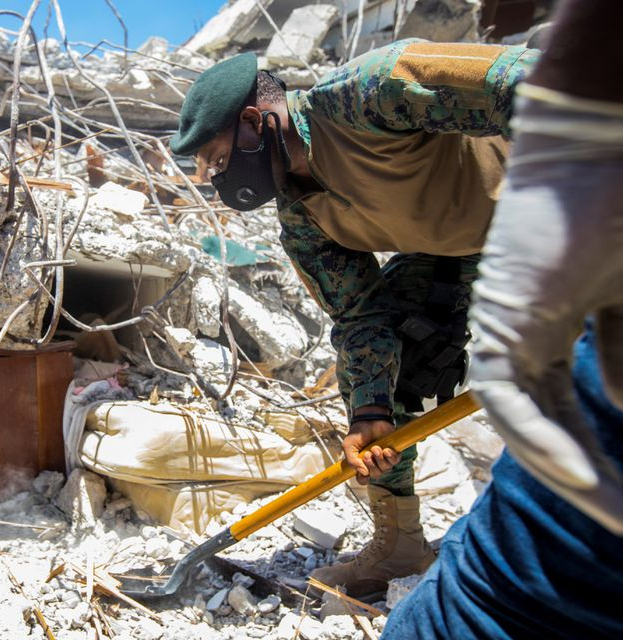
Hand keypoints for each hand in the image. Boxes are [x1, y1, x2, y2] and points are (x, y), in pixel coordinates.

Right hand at [343, 418, 399, 484]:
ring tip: (376, 448)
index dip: (363, 479)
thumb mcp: (348, 446)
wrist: (369, 419)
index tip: (363, 472)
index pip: (363, 479)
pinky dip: (391, 456)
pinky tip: (386, 449)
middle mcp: (373, 463)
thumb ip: (352, 461)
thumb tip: (363, 472)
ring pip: (386, 469)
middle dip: (372, 466)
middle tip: (367, 454)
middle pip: (376, 475)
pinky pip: (395, 461)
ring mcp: (383, 459)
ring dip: (380, 459)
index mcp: (361, 464)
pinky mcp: (393, 452)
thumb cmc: (358, 433)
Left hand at [469, 91, 622, 533]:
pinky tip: (579, 476)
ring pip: (530, 423)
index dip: (609, 458)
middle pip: (556, 428)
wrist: (606, 143)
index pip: (579, 412)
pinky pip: (508, 394)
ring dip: (573, 475)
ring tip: (616, 515)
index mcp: (561, 327)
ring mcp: (508, 326)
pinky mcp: (497, 316)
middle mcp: (527, 333)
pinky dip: (540, 436)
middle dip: (598, 480)